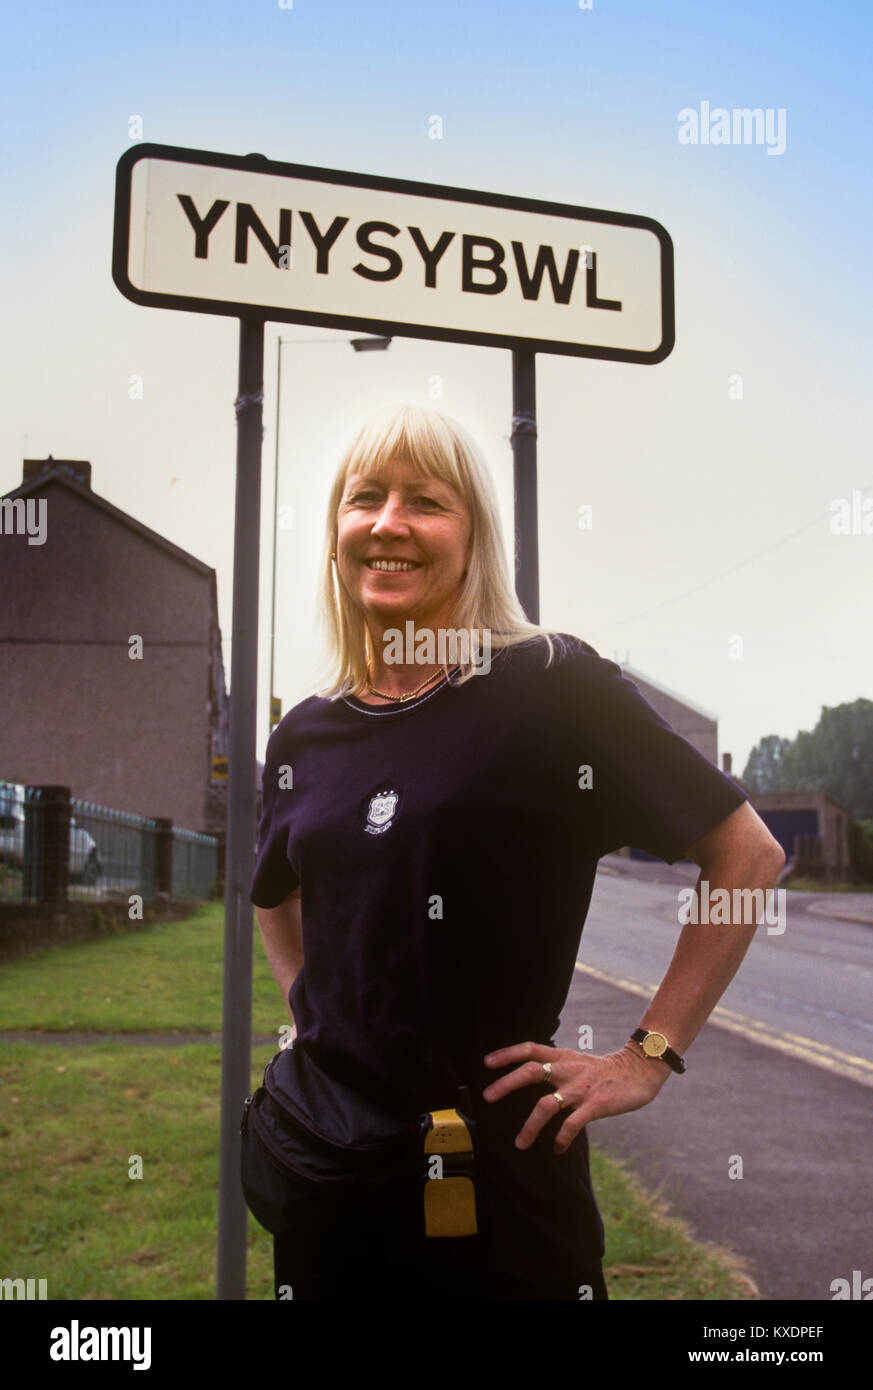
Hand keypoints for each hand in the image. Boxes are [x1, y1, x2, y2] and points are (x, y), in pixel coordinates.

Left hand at [482, 1040, 669, 1153]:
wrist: (640, 1070)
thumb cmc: (605, 1069)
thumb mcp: (577, 1060)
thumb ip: (556, 1065)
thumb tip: (531, 1075)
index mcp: (563, 1056)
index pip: (530, 1048)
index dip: (507, 1053)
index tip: (487, 1063)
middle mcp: (568, 1069)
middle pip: (530, 1071)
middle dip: (506, 1084)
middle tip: (488, 1097)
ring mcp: (581, 1087)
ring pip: (546, 1105)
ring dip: (530, 1126)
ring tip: (520, 1143)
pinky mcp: (595, 1105)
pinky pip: (571, 1125)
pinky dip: (560, 1139)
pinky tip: (556, 1148)